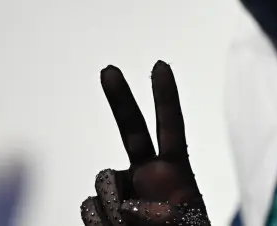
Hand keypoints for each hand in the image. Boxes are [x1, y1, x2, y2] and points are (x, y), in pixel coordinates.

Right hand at [80, 61, 210, 225]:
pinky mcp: (100, 213)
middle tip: (109, 70)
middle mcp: (145, 175)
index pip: (172, 128)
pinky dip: (100, 223)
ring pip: (104, 182)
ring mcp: (121, 192)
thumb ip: (161, 209)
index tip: (160, 66)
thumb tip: (123, 204)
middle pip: (131, 129)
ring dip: (114, 205)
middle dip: (120, 99)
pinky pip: (90, 209)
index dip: (166, 98)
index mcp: (175, 173)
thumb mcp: (186, 222)